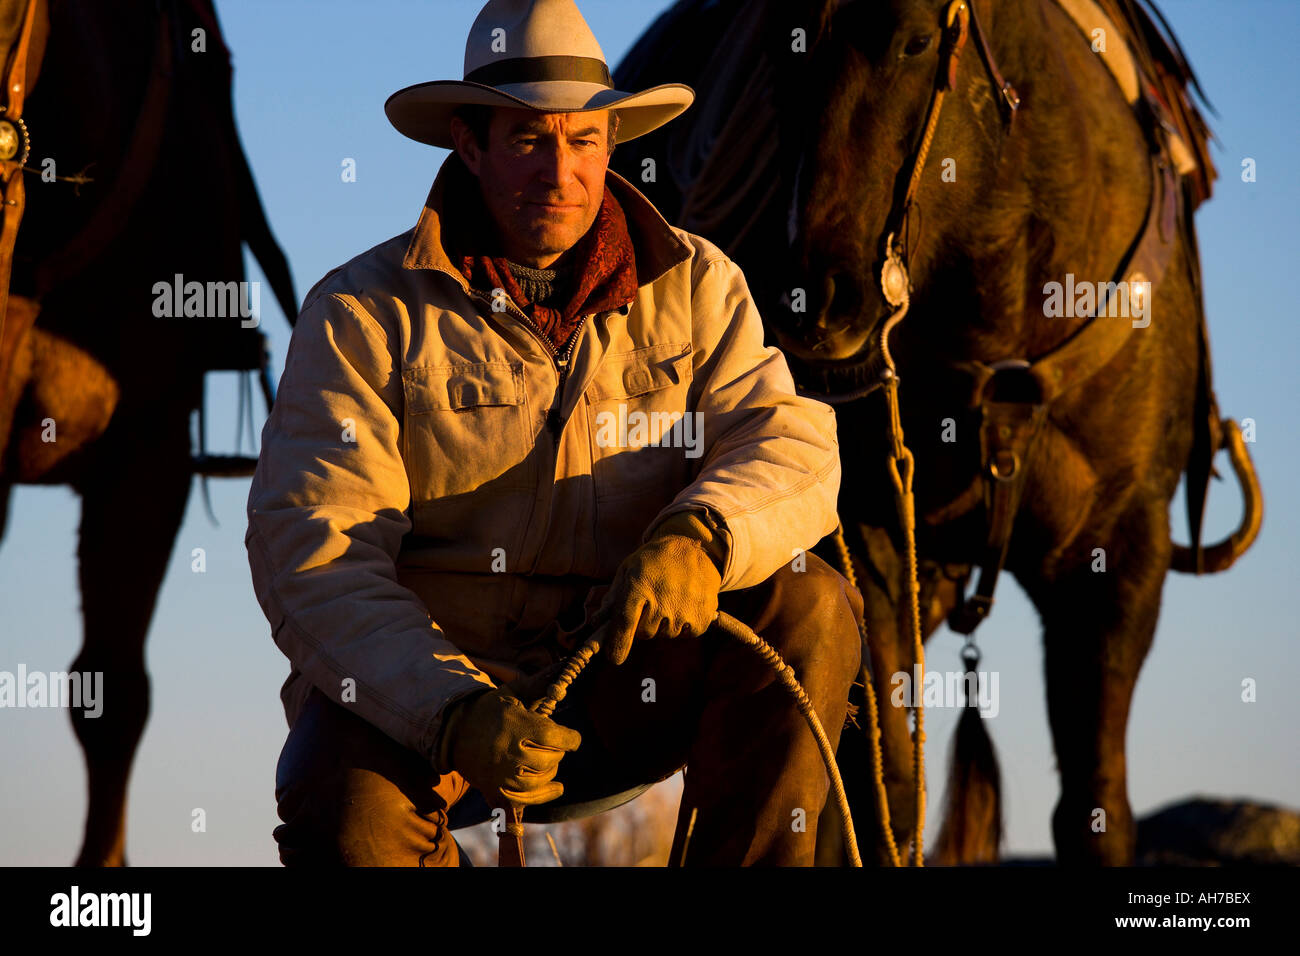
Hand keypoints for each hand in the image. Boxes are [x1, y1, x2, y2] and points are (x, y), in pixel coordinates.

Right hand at [440, 683, 581, 805]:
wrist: (453, 732)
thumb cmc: (488, 710)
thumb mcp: (513, 693)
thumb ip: (540, 684)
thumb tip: (565, 666)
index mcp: (518, 726)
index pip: (558, 738)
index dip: (570, 738)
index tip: (571, 737)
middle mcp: (512, 753)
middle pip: (552, 759)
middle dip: (557, 751)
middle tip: (549, 744)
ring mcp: (503, 775)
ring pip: (543, 778)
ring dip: (550, 769)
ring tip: (544, 759)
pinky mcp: (496, 791)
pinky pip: (529, 799)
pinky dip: (546, 794)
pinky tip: (557, 787)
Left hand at [597, 530, 722, 665]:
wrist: (692, 548)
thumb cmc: (653, 561)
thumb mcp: (628, 570)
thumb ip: (613, 597)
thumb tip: (597, 624)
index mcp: (639, 585)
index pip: (625, 623)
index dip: (618, 643)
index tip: (615, 658)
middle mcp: (662, 599)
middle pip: (645, 633)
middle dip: (644, 623)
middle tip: (652, 603)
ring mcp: (685, 609)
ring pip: (666, 634)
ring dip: (665, 623)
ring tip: (670, 598)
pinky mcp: (704, 615)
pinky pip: (687, 634)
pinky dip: (685, 624)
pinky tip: (684, 604)